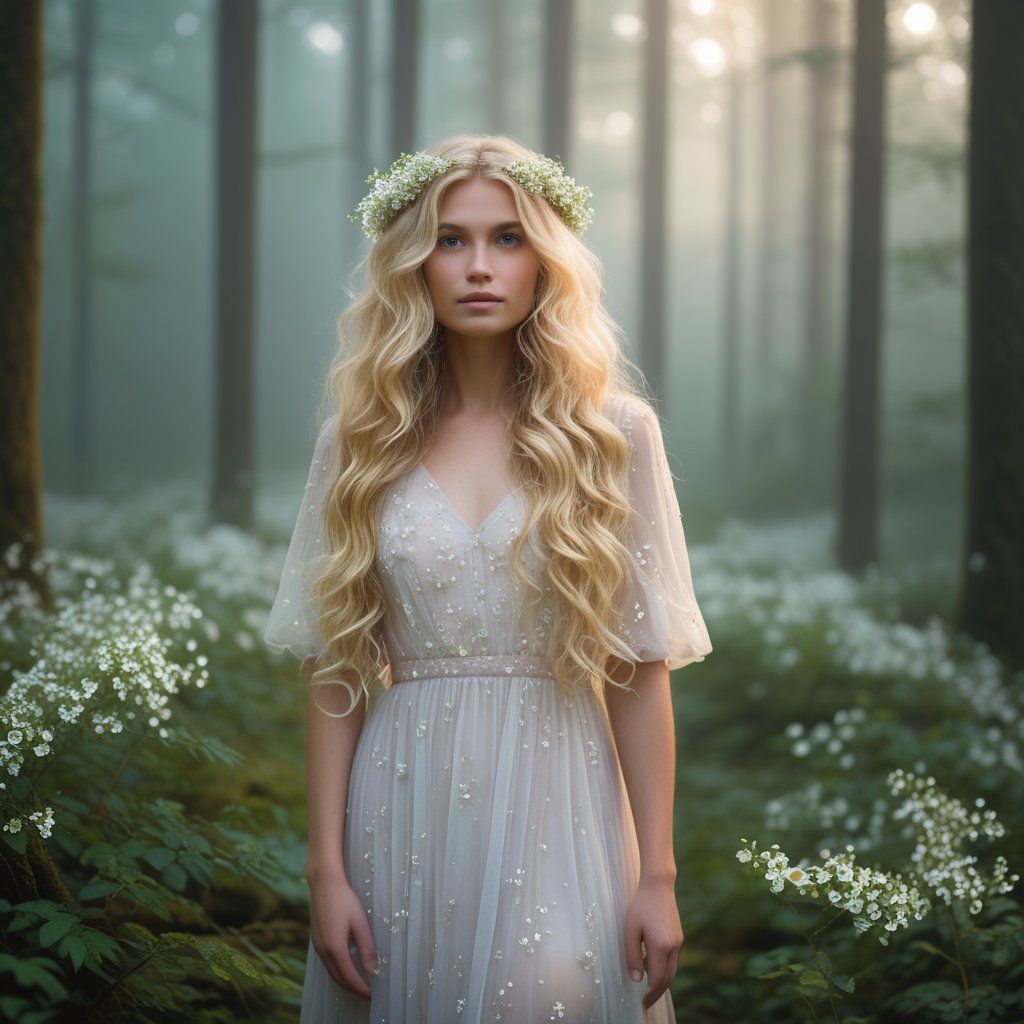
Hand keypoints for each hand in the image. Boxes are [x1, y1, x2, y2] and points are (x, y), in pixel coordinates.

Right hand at [308, 866, 377, 999]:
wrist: (323, 883)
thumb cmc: (344, 899)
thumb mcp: (360, 922)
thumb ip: (366, 947)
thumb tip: (372, 969)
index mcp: (335, 948)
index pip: (349, 976)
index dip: (360, 988)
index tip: (372, 994)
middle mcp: (323, 950)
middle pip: (338, 978)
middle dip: (352, 988)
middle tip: (367, 993)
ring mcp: (317, 946)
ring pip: (331, 971)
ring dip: (344, 980)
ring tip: (359, 983)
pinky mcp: (316, 940)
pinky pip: (327, 963)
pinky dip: (338, 970)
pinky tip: (346, 967)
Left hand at [623, 878, 683, 1010]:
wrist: (658, 886)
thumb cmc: (640, 906)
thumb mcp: (630, 930)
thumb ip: (632, 956)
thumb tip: (637, 979)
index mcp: (660, 946)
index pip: (657, 979)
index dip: (650, 993)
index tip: (642, 1003)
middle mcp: (673, 946)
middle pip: (668, 979)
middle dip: (657, 993)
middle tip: (646, 1002)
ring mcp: (678, 942)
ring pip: (672, 970)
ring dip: (661, 982)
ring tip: (648, 989)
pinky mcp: (679, 937)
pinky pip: (672, 960)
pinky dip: (664, 969)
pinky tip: (651, 967)